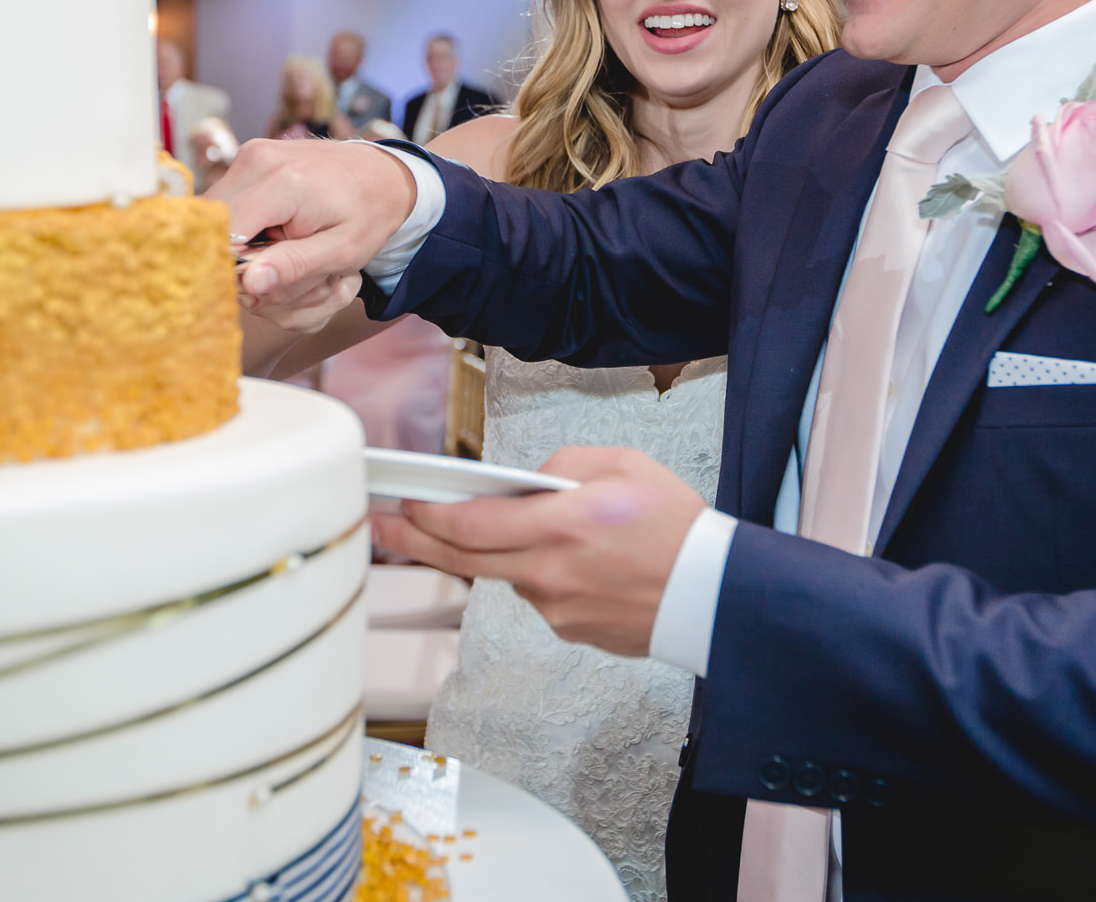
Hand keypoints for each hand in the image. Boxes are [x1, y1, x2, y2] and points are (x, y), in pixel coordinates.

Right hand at [205, 139, 415, 318]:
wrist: (382, 173)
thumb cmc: (369, 214)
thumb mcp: (342, 251)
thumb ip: (294, 267)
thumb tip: (247, 283)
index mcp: (283, 182)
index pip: (223, 237)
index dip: (234, 271)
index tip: (264, 289)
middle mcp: (256, 160)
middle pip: (215, 231)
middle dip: (244, 263)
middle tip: (288, 272)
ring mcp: (249, 157)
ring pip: (218, 224)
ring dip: (248, 250)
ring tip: (292, 253)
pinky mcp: (247, 162)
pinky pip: (228, 211)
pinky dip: (250, 234)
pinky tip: (282, 239)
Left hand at [371, 446, 705, 655]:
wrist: (714, 595)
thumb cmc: (677, 527)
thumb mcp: (624, 465)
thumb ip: (563, 464)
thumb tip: (523, 483)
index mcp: (562, 526)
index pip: (470, 526)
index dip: (427, 517)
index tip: (400, 505)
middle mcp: (550, 573)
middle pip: (462, 561)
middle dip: (414, 542)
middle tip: (381, 527)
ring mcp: (556, 608)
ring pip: (502, 576)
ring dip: (491, 554)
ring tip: (505, 528)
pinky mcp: (568, 630)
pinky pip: (536, 594)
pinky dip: (538, 573)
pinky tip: (573, 560)